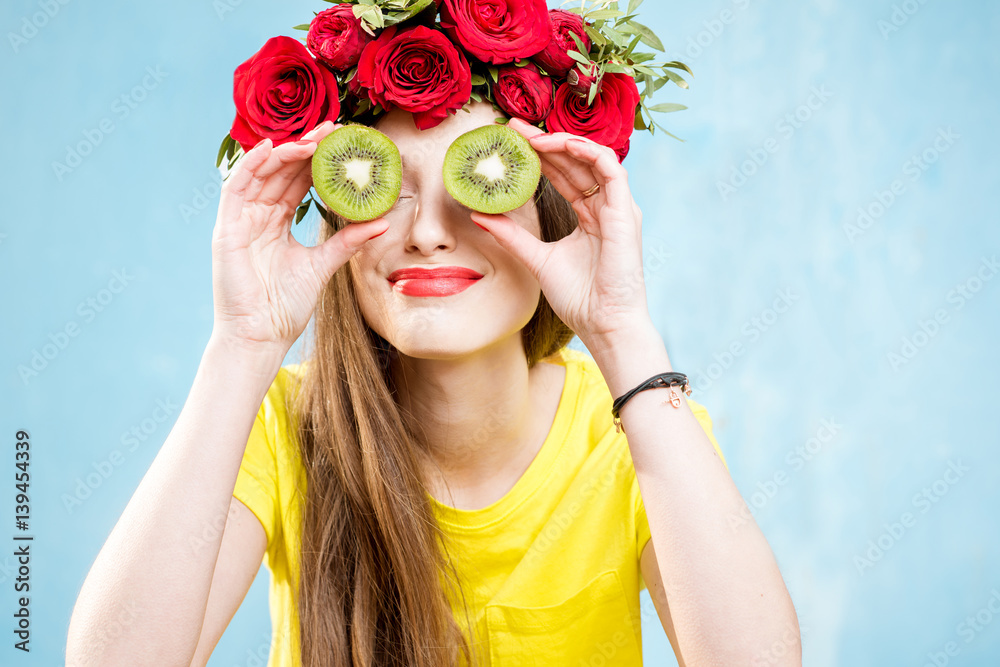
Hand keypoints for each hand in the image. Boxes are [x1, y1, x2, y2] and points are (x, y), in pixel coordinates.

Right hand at [211, 121, 389, 354]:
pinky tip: (272, 148)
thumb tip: (382, 222)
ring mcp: (240, 221)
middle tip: (333, 129)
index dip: (317, 160)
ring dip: (284, 151)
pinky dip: (252, 165)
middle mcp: (257, 216)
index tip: (343, 144)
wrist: (261, 335)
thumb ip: (348, 241)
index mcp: (277, 223)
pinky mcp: (226, 229)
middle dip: (305, 148)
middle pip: (280, 171)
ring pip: (260, 173)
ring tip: (312, 138)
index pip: (297, 182)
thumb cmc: (285, 306)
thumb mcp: (323, 265)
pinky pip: (236, 188)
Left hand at [469, 117, 651, 343]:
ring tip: (529, 135)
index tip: (509, 143)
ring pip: (593, 158)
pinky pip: (611, 168)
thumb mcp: (537, 258)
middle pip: (575, 162)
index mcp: (589, 217)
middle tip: (511, 127)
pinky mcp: (626, 212)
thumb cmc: (579, 298)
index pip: (564, 175)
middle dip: (544, 141)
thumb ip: (512, 235)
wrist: (603, 323)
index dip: (538, 156)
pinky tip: (559, 144)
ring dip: (562, 141)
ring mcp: (618, 208)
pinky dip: (587, 151)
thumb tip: (479, 215)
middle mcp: (605, 208)